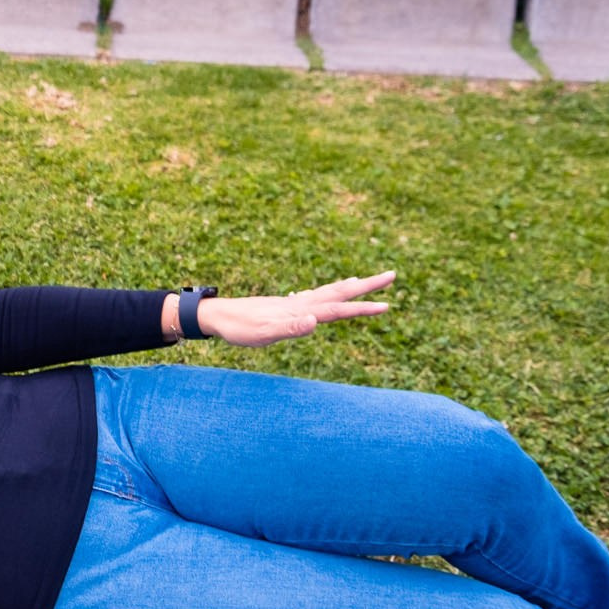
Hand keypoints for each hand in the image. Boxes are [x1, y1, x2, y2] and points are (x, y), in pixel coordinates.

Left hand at [198, 270, 394, 347]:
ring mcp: (292, 303)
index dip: (362, 309)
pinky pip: (311, 297)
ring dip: (347, 288)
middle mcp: (300, 303)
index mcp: (301, 310)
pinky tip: (320, 298)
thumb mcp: (263, 333)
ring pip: (327, 293)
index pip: (338, 309)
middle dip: (367, 286)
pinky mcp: (282, 306)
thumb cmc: (238, 328)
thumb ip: (289, 328)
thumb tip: (314, 321)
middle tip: (392, 274)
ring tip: (362, 281)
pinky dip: (324, 294)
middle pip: (339, 293)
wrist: (216, 315)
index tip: (387, 305)